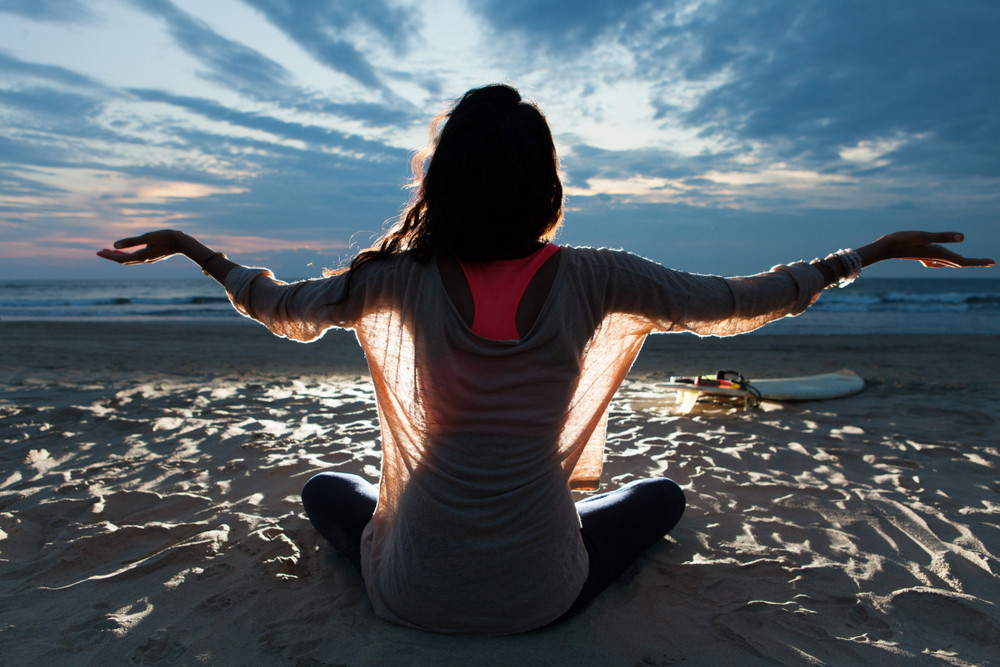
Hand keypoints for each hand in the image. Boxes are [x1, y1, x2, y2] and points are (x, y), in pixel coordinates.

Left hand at [97, 230, 183, 263]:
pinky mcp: (153, 256)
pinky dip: (128, 254)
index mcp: (141, 256)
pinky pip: (137, 257)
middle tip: (100, 252)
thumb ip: (131, 241)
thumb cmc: (166, 237)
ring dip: (120, 256)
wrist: (183, 243)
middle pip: (124, 260)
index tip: (98, 252)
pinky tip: (128, 251)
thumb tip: (114, 245)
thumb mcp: (147, 237)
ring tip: (111, 251)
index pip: (120, 259)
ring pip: (130, 259)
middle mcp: (144, 259)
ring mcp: (149, 259)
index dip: (108, 256)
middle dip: (111, 256)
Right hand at [858, 231, 994, 268]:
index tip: (992, 262)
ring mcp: (928, 257)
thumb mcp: (923, 235)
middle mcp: (936, 257)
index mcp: (939, 253)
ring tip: (971, 262)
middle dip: (974, 262)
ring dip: (961, 261)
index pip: (964, 260)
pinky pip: (938, 260)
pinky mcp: (921, 255)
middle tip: (989, 262)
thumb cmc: (902, 241)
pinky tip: (942, 261)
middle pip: (959, 262)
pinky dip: (946, 260)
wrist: (883, 249)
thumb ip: (943, 236)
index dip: (978, 262)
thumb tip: (963, 237)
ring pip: (949, 262)